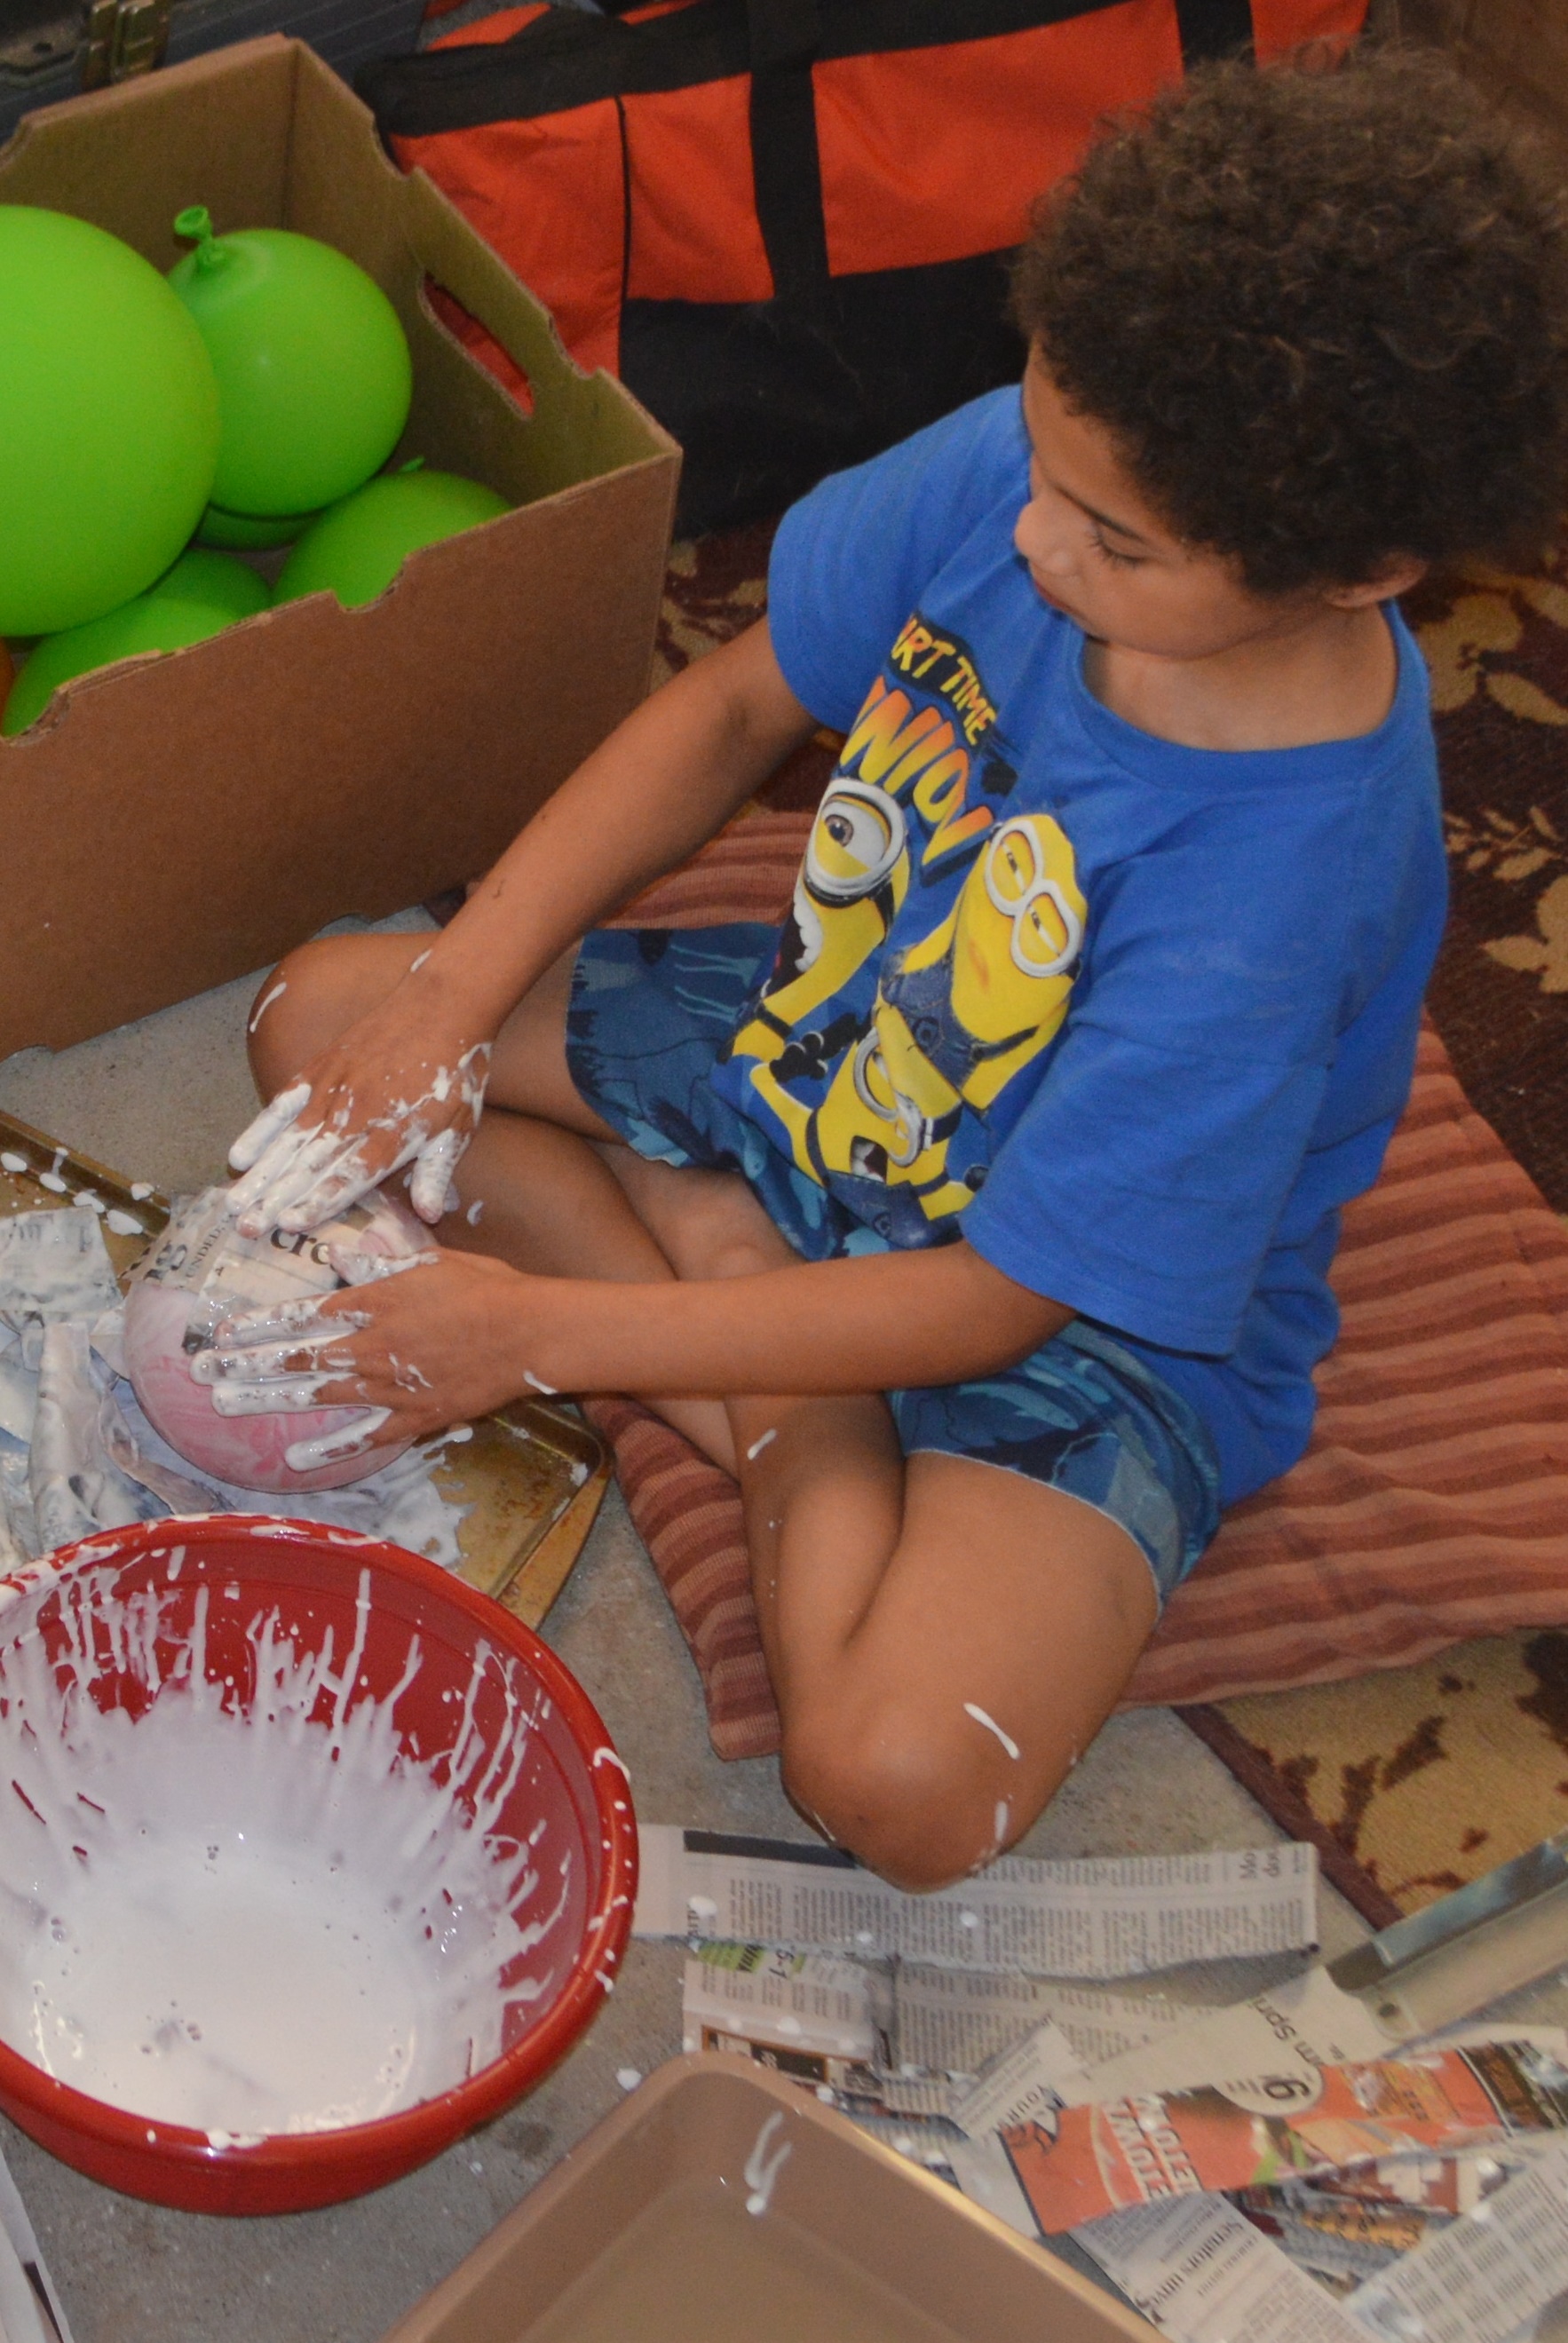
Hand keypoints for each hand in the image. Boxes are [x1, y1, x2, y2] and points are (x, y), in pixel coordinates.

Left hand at [190, 1245, 550, 1474]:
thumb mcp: (432, 1261)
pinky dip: (330, 1450)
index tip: (221, 1332)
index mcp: (372, 1304)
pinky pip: (364, 1437)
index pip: (299, 1315)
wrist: (531, 1334)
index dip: (257, 1326)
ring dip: (268, 1402)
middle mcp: (370, 1347)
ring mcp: (389, 1387)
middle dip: (244, 1365)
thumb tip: (342, 1255)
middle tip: (202, 1372)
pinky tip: (296, 1461)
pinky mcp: (413, 1417)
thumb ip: (382, 1264)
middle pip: (294, 1359)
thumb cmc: (487, 1289)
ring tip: (226, 1406)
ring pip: (316, 1397)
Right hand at [227, 985, 491, 1237]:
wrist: (440, 1006)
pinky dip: (259, 1130)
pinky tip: (239, 1156)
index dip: (320, 1202)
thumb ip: (437, 1173)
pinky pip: (284, 1103)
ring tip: (234, 1205)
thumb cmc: (454, 1071)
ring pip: (290, 1142)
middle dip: (276, 1200)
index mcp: (392, 1136)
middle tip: (246, 1228)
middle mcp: (357, 1116)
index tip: (290, 1226)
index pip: (350, 1178)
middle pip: (311, 1166)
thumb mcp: (459, 1127)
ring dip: (261, 1176)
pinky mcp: (320, 1068)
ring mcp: (333, 1091)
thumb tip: (430, 1215)